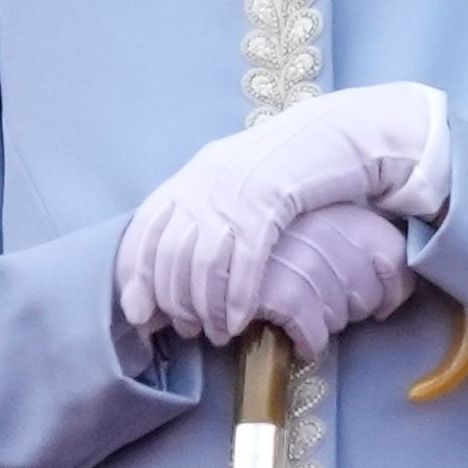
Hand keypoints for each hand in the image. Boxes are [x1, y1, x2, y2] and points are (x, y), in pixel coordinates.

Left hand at [115, 85, 451, 342]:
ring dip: (205, 307)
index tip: (139, 314)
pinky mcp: (269, 203)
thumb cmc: (283, 167)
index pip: (145, 231)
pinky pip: (244, 260)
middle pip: (171, 253)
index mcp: (192, 176)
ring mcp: (235, 193)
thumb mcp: (232, 182)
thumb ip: (203, 212)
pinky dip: (236, 297)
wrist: (331, 134)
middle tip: (185, 330)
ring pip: (203, 263)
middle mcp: (205, 183)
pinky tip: (238, 320)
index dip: (136, 277)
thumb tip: (173, 271)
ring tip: (214, 332)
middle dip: (173, 301)